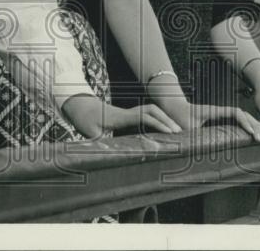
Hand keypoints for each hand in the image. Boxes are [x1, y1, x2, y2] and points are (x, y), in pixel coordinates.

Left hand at [62, 94, 179, 137]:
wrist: (81, 106)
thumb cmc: (85, 120)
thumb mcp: (88, 131)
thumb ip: (95, 141)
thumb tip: (97, 154)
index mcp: (120, 117)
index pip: (143, 116)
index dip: (157, 123)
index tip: (170, 132)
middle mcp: (127, 112)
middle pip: (152, 110)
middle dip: (166, 120)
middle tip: (179, 132)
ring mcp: (129, 112)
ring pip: (151, 110)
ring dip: (164, 118)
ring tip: (175, 131)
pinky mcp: (129, 115)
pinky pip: (147, 114)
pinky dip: (157, 119)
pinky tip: (163, 130)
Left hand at [156, 95, 259, 141]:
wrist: (174, 108)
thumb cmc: (179, 118)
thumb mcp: (186, 128)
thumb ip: (194, 136)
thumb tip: (200, 149)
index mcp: (213, 111)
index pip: (235, 112)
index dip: (244, 121)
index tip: (250, 133)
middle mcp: (219, 111)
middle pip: (241, 114)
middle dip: (253, 125)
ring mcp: (220, 114)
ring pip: (241, 117)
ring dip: (251, 125)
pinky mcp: (219, 119)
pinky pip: (235, 120)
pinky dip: (245, 126)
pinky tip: (253, 133)